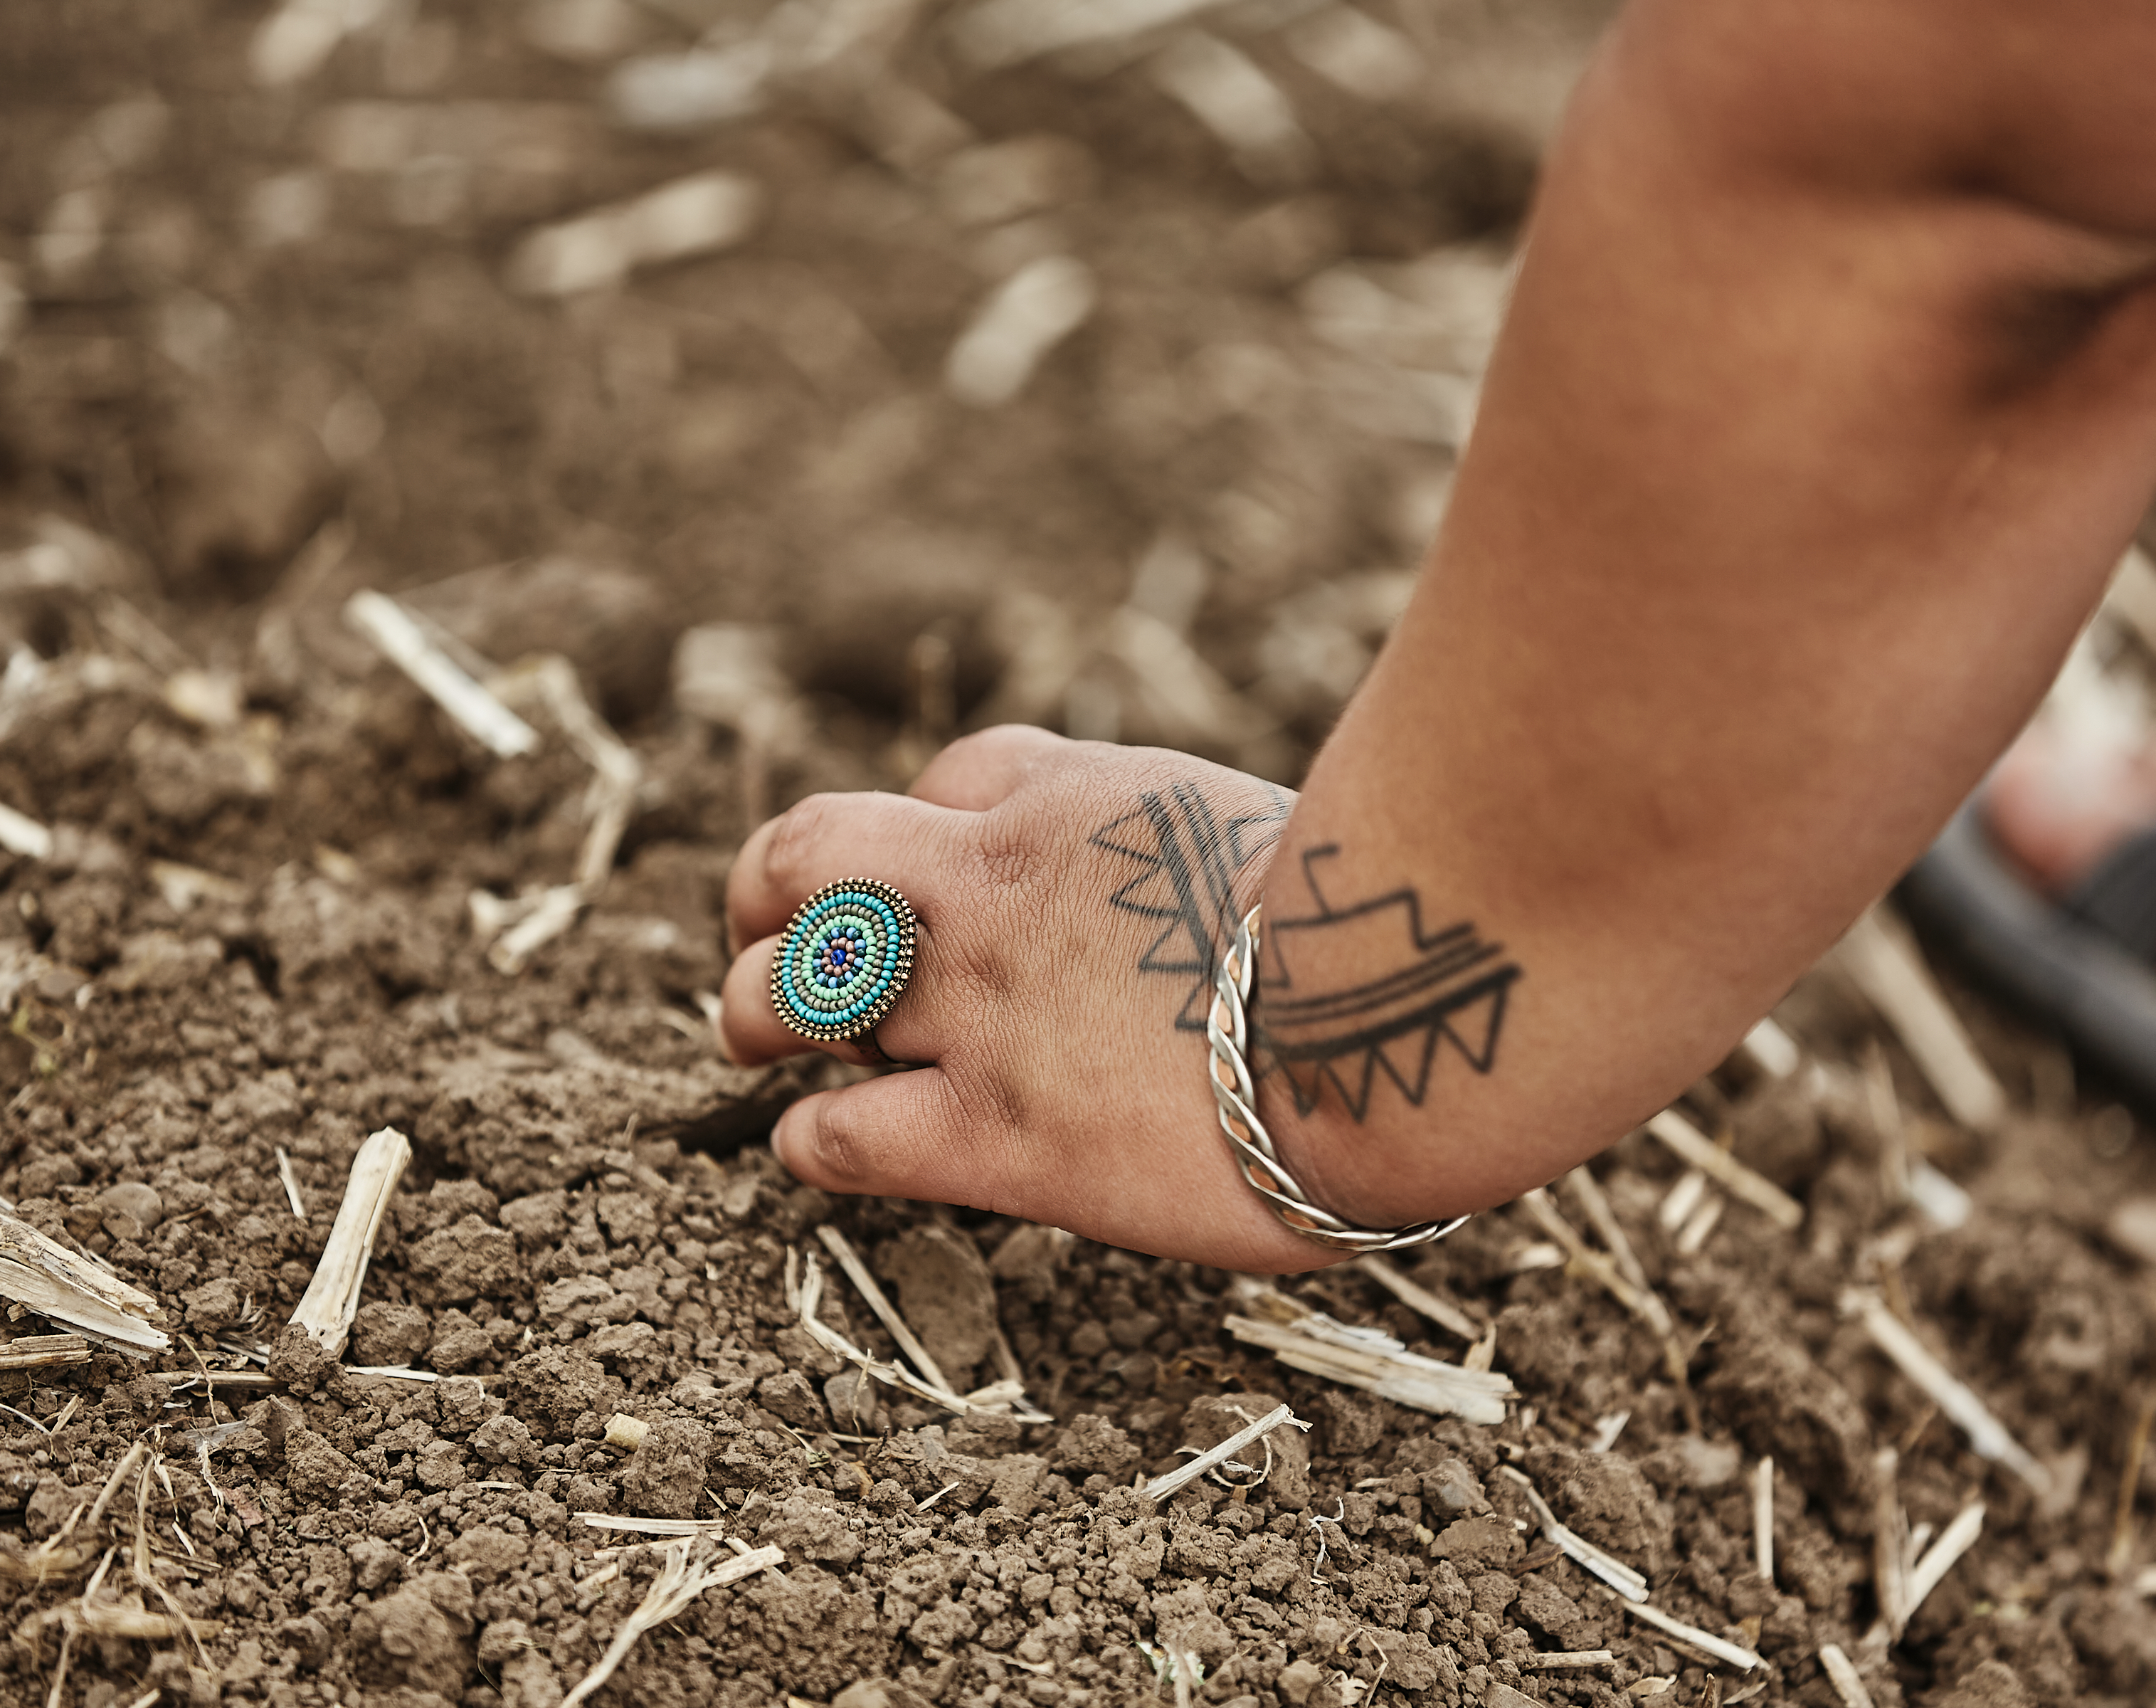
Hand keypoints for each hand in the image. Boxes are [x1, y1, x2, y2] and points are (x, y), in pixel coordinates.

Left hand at [721, 725, 1356, 1271]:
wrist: (1404, 1001)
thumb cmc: (1392, 925)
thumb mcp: (1276, 829)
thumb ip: (1207, 859)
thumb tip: (1229, 907)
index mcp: (1078, 802)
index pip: (953, 774)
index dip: (927, 823)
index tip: (942, 873)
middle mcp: (997, 888)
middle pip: (810, 851)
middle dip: (767, 892)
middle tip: (766, 939)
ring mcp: (980, 1008)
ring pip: (785, 988)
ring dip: (752, 1007)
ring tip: (755, 1035)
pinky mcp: (992, 1131)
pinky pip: (837, 1132)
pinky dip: (809, 1138)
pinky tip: (825, 1146)